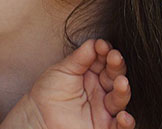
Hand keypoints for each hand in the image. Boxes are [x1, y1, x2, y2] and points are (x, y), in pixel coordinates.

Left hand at [2, 39, 133, 128]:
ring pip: (120, 99)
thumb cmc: (47, 93)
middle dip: (116, 66)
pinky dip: (126, 123)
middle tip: (114, 57)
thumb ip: (79, 58)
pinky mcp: (105, 127)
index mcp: (91, 76)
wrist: (36, 117)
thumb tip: (95, 42)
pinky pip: (121, 127)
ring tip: (121, 82)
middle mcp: (100, 91)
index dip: (106, 53)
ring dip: (123, 90)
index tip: (103, 45)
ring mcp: (104, 109)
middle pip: (115, 77)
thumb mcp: (62, 70)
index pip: (104, 62)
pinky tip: (124, 115)